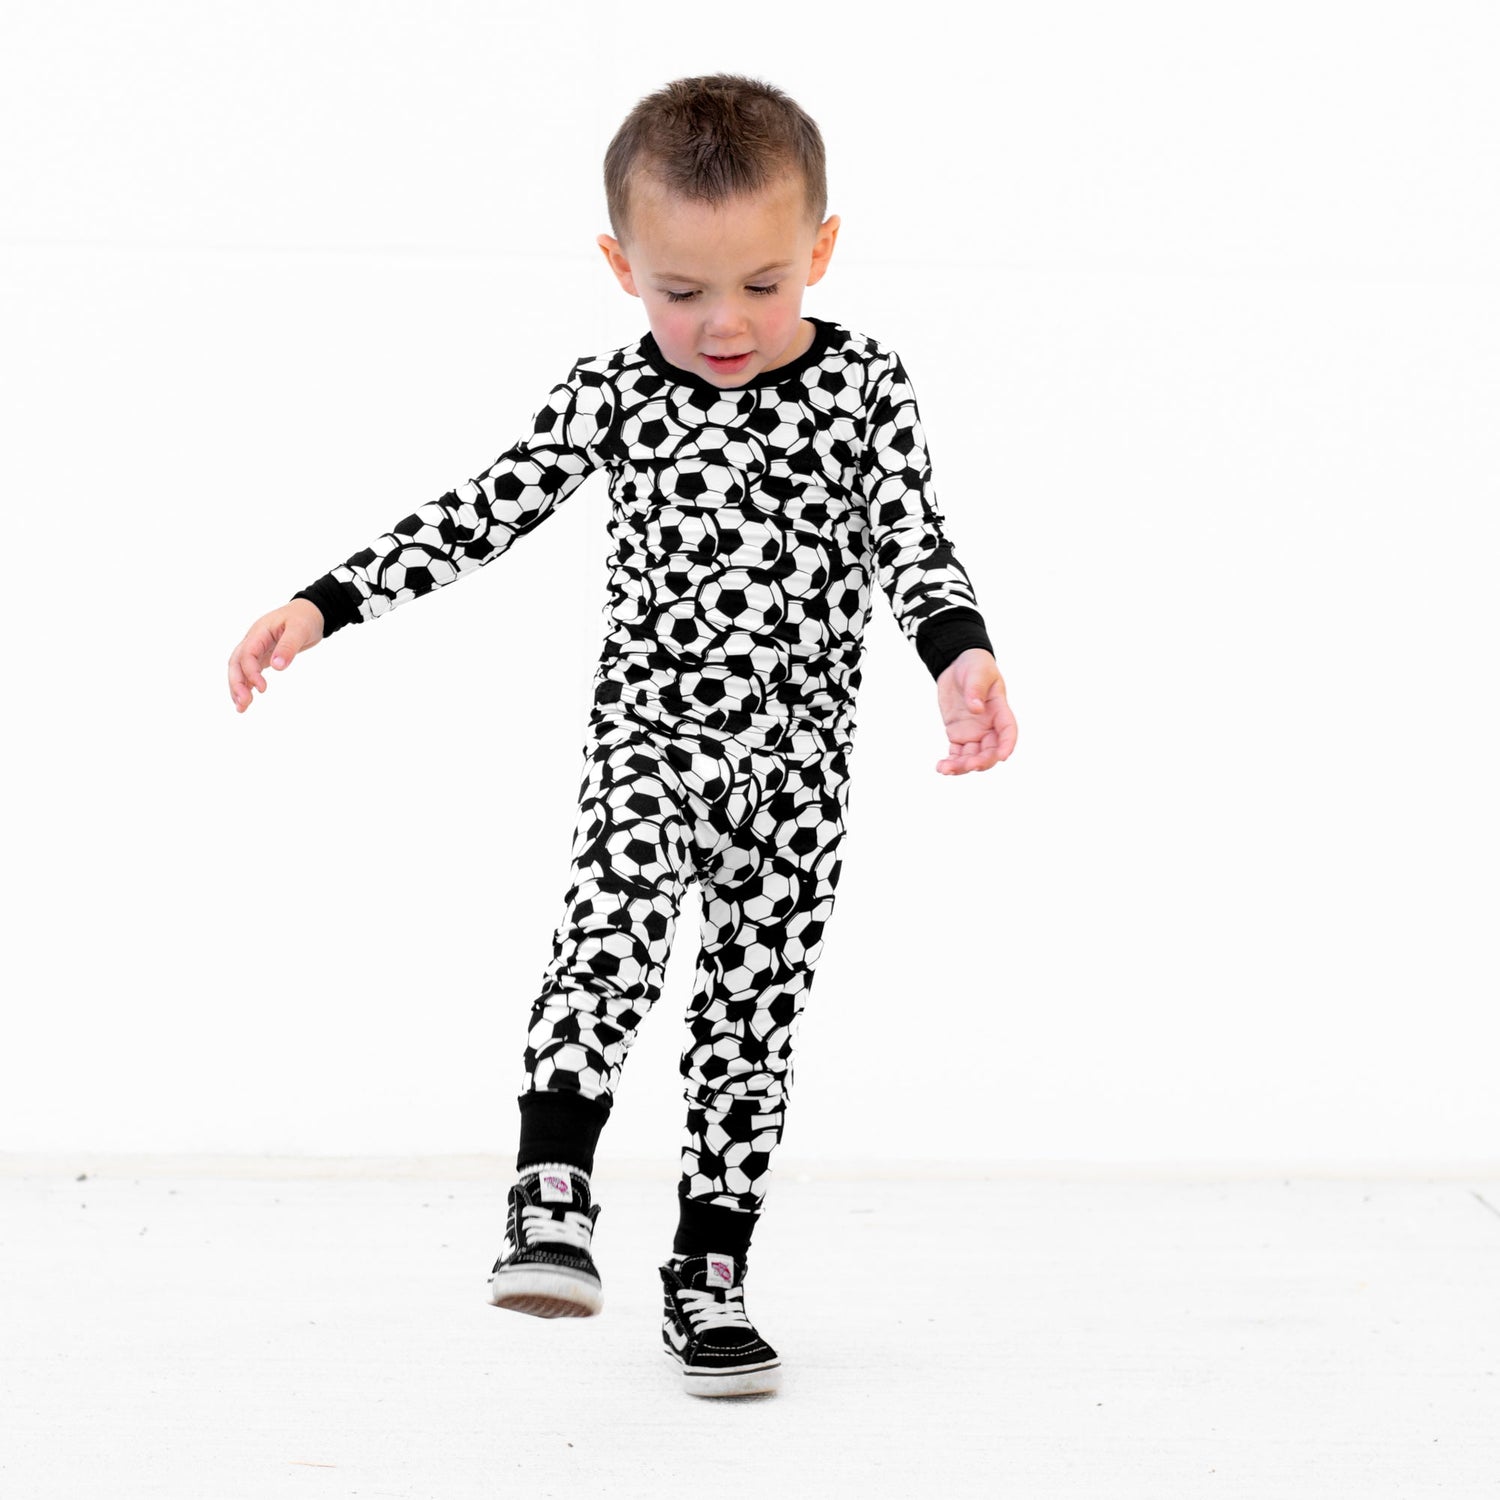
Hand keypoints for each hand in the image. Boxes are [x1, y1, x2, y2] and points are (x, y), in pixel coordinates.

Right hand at [228, 600, 325, 712]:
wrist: (310, 612)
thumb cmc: (305, 618)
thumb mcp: (300, 630)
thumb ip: (288, 647)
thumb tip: (277, 667)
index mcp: (259, 632)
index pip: (247, 654)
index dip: (251, 672)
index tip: (263, 689)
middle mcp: (253, 640)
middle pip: (236, 663)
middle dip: (237, 684)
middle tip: (243, 704)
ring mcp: (256, 648)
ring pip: (239, 669)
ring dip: (238, 687)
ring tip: (241, 708)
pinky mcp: (263, 656)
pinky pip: (249, 671)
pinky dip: (247, 685)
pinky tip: (247, 700)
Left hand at [934, 649, 1016, 774]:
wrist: (958, 665)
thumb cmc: (975, 666)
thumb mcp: (977, 672)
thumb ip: (976, 689)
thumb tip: (976, 708)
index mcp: (1000, 710)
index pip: (1008, 731)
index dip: (1007, 745)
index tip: (1002, 756)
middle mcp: (989, 726)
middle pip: (990, 750)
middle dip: (982, 761)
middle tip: (969, 765)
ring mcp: (974, 732)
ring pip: (972, 756)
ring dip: (962, 766)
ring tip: (946, 769)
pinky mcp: (958, 734)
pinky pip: (956, 753)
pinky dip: (950, 762)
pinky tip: (941, 767)